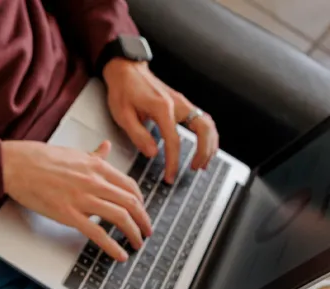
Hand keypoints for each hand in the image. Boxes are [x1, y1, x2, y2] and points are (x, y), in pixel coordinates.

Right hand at [1, 140, 151, 261]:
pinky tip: (120, 254)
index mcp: (96, 167)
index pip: (129, 186)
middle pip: (130, 203)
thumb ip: (94, 154)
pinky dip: (112, 246)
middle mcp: (94, 182)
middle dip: (143, 220)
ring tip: (137, 243)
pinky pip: (97, 233)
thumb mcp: (73, 152)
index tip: (142, 210)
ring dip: (133, 233)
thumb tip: (106, 147)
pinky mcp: (68, 215)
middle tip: (147, 231)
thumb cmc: (39, 158)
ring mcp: (82, 199)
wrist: (15, 165)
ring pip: (120, 217)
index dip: (140, 201)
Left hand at [103, 59, 218, 182]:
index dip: (173, 162)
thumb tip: (152, 153)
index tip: (170, 176)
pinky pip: (202, 120)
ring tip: (202, 162)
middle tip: (194, 169)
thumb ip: (138, 135)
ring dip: (209, 144)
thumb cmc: (122, 90)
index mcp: (162, 108)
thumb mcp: (123, 115)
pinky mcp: (182, 103)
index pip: (174, 141)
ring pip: (207, 124)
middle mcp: (178, 104)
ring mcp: (182, 102)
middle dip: (203, 151)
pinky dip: (206, 135)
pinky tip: (203, 146)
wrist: (126, 69)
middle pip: (204, 129)